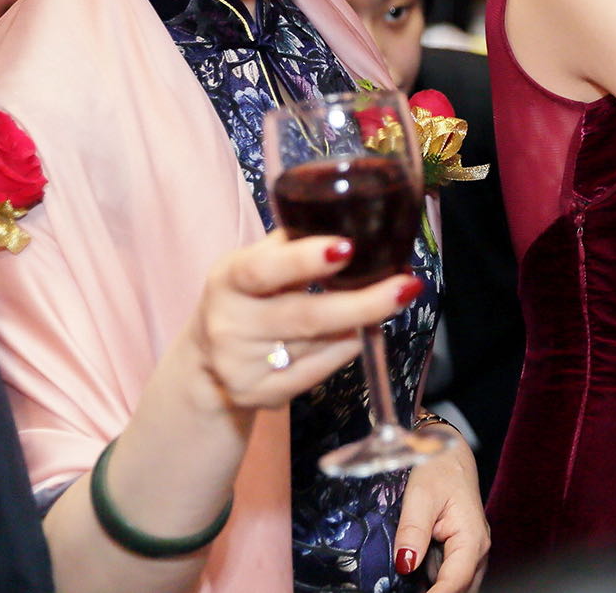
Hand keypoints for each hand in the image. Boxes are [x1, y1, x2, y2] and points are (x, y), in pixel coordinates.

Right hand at [186, 231, 422, 412]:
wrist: (209, 362)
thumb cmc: (247, 297)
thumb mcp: (255, 264)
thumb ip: (293, 245)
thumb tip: (353, 220)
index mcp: (229, 279)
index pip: (264, 269)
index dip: (303, 259)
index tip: (346, 247)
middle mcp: (229, 324)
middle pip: (305, 316)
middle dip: (362, 303)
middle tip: (405, 286)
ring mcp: (242, 365)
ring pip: (320, 343)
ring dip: (360, 323)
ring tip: (389, 301)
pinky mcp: (260, 395)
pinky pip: (318, 372)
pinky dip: (345, 350)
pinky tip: (358, 333)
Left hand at [393, 427, 488, 590]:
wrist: (449, 453)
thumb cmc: (439, 469)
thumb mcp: (420, 496)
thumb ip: (413, 530)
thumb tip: (405, 564)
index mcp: (472, 537)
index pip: (456, 580)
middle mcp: (478, 549)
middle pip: (461, 588)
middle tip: (404, 591)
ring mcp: (471, 551)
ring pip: (460, 584)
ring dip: (437, 588)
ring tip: (407, 586)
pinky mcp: (461, 551)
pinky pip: (453, 575)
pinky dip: (437, 583)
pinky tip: (415, 581)